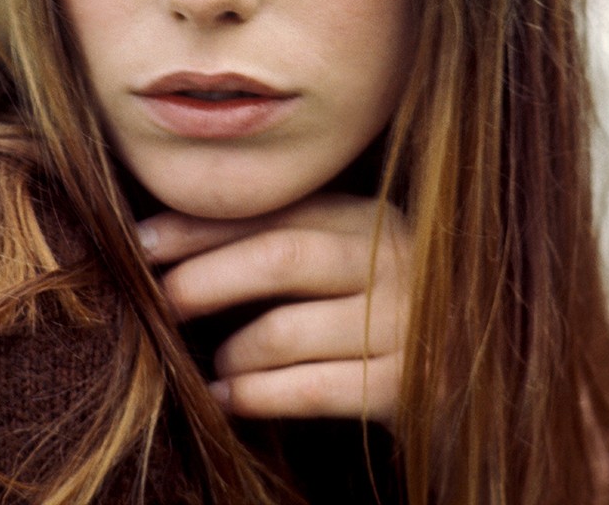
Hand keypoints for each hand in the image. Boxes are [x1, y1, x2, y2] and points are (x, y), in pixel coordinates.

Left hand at [138, 195, 411, 426]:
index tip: (140, 241)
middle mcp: (389, 258)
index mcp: (365, 216)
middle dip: (204, 278)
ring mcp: (403, 321)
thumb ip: (279, 241)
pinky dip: (256, 395)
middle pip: (278, 256)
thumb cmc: (377, 312)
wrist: (469, 372)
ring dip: (231, 349)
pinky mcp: (408, 385)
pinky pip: (312, 389)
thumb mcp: (340, 262)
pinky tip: (225, 398)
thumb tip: (165, 241)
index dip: (199, 226)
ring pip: (287, 329)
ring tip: (206, 363)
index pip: (269, 211)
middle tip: (158, 302)